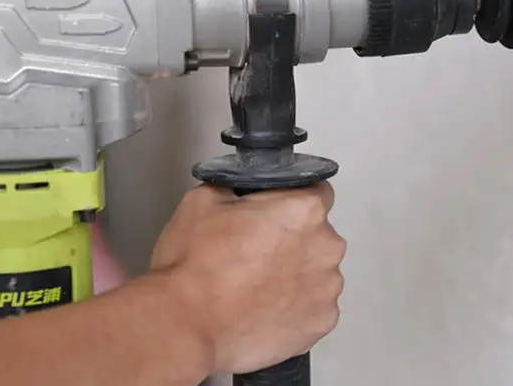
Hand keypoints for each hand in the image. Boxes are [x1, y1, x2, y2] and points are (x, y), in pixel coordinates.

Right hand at [148, 182, 345, 374]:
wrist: (184, 327)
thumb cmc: (196, 262)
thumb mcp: (205, 198)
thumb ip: (237, 186)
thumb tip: (242, 191)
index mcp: (306, 210)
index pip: (317, 192)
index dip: (293, 200)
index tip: (274, 215)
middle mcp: (327, 247)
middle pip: (318, 234)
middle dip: (295, 239)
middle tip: (257, 252)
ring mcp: (327, 289)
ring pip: (317, 272)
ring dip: (297, 275)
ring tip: (258, 287)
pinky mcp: (320, 324)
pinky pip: (314, 307)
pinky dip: (296, 308)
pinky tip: (265, 310)